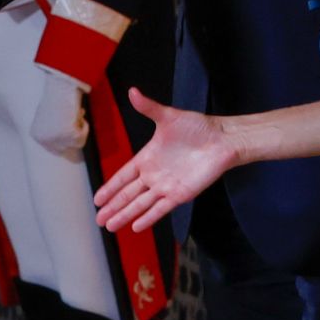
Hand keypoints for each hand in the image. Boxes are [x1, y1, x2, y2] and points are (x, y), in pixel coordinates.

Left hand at [29, 73, 87, 154]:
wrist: (60, 87)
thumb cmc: (55, 95)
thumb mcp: (48, 115)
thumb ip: (52, 127)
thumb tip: (63, 133)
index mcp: (36, 135)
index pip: (51, 148)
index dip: (62, 141)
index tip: (69, 134)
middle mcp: (44, 140)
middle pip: (62, 150)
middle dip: (70, 139)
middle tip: (76, 125)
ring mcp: (57, 140)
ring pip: (75, 143)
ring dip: (78, 128)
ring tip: (75, 112)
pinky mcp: (69, 137)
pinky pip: (82, 138)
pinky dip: (85, 126)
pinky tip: (79, 113)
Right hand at [93, 88, 234, 232]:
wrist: (222, 140)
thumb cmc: (197, 127)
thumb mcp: (169, 116)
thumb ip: (149, 108)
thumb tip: (132, 91)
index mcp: (147, 157)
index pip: (123, 176)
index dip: (110, 187)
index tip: (97, 199)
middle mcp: (153, 174)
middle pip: (128, 194)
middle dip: (113, 207)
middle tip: (98, 220)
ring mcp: (166, 186)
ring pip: (140, 204)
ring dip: (125, 215)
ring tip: (111, 227)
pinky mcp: (180, 194)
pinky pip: (160, 208)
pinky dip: (148, 218)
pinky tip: (136, 227)